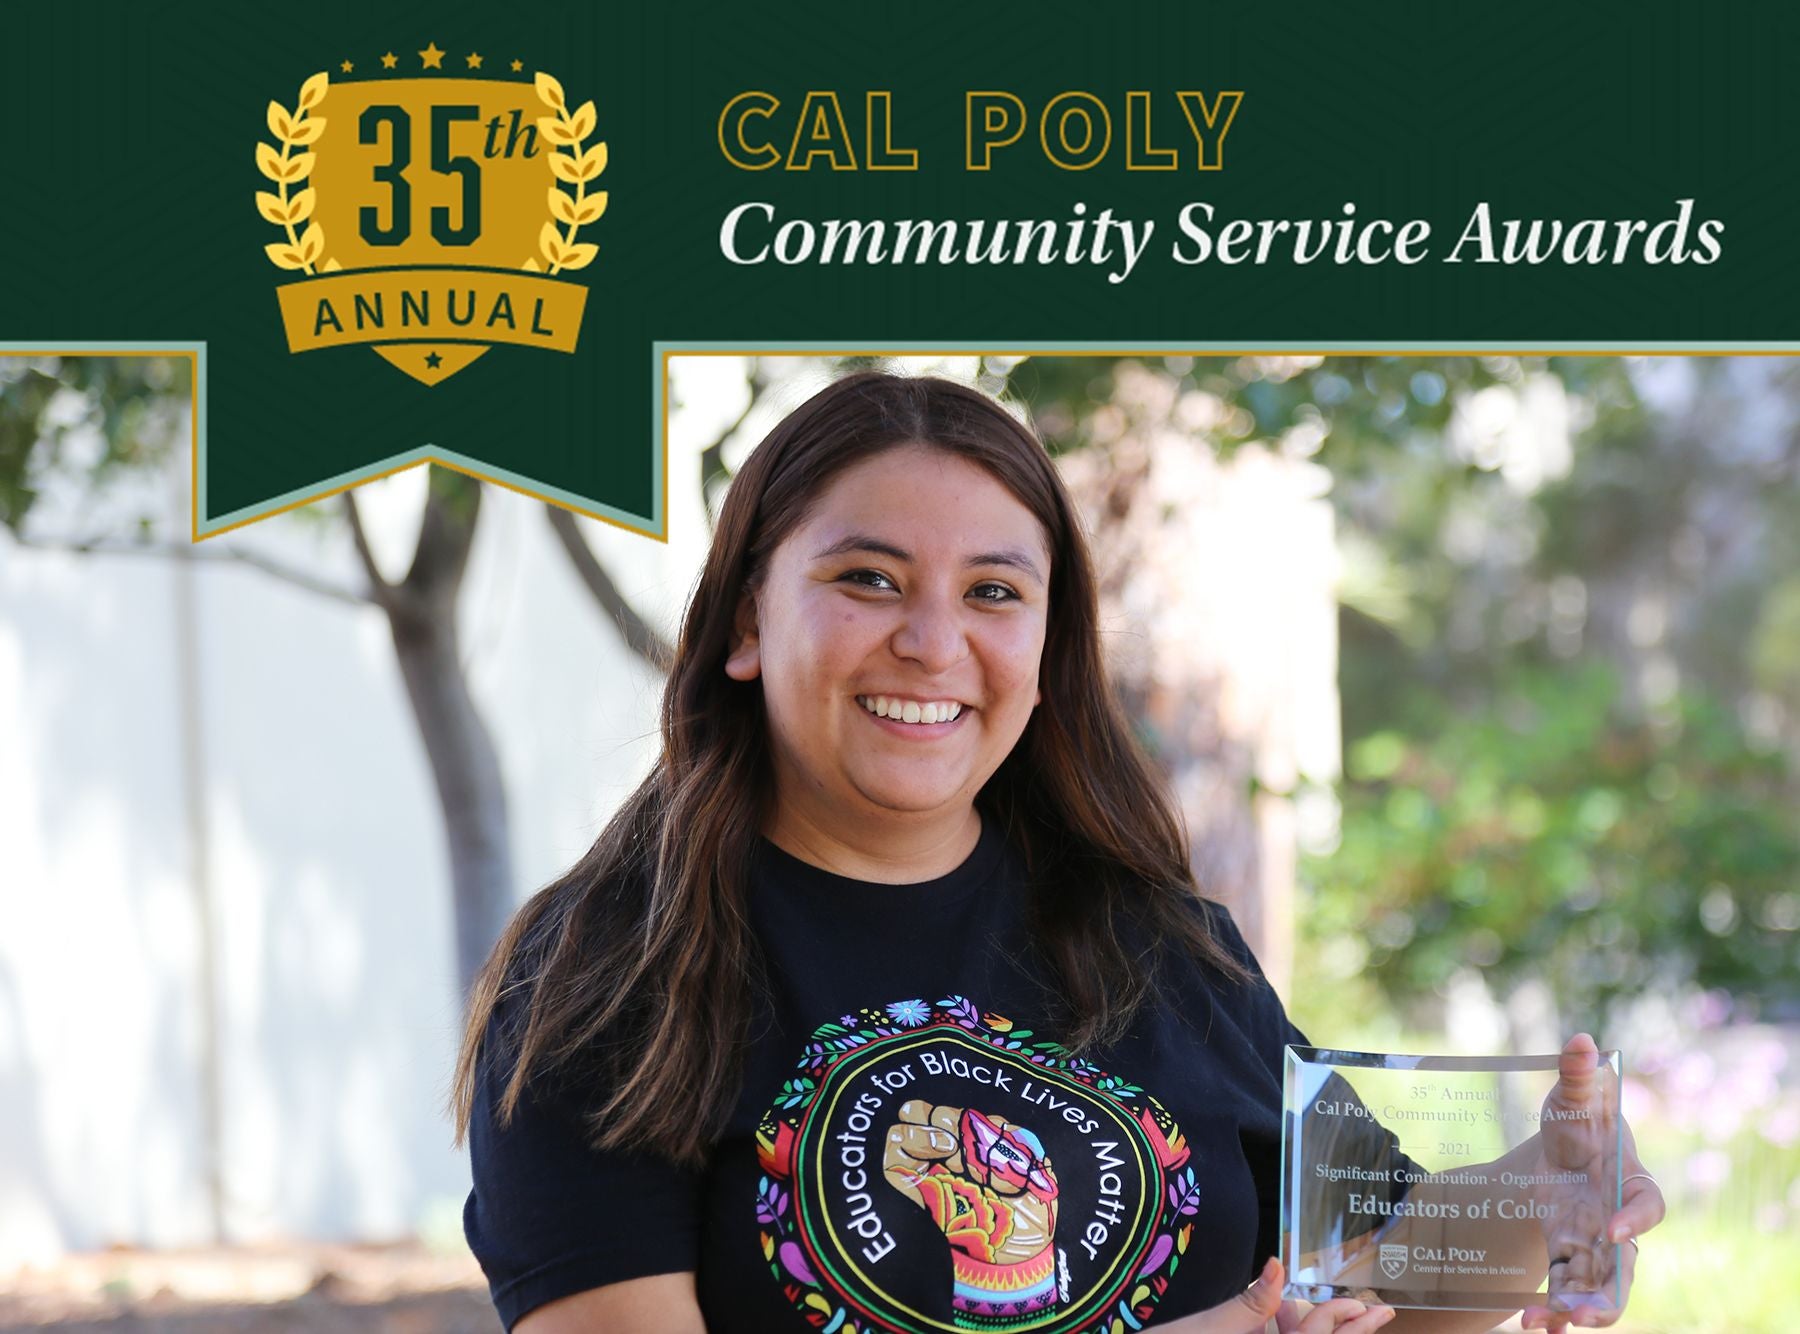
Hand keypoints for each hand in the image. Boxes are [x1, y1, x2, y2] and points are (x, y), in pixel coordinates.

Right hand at [1162, 1258, 1394, 1333]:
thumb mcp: (1215, 1324)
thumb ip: (1252, 1299)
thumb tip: (1276, 1265)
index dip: (1341, 1319)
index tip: (1361, 1302)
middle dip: (1351, 1333)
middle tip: (1380, 1314)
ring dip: (1316, 1329)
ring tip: (1340, 1313)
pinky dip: (1289, 1332)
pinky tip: (1287, 1317)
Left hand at [1521, 1034, 1665, 1329]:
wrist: (1565, 1145)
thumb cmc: (1580, 1118)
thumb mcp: (1573, 1094)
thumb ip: (1578, 1073)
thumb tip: (1582, 1040)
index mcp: (1632, 1180)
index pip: (1647, 1204)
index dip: (1634, 1219)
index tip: (1612, 1229)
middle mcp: (1620, 1220)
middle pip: (1628, 1265)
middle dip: (1609, 1293)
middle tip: (1586, 1314)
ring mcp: (1597, 1243)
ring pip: (1600, 1288)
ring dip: (1579, 1311)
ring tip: (1548, 1326)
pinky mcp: (1569, 1255)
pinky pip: (1569, 1288)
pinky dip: (1554, 1309)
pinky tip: (1531, 1324)